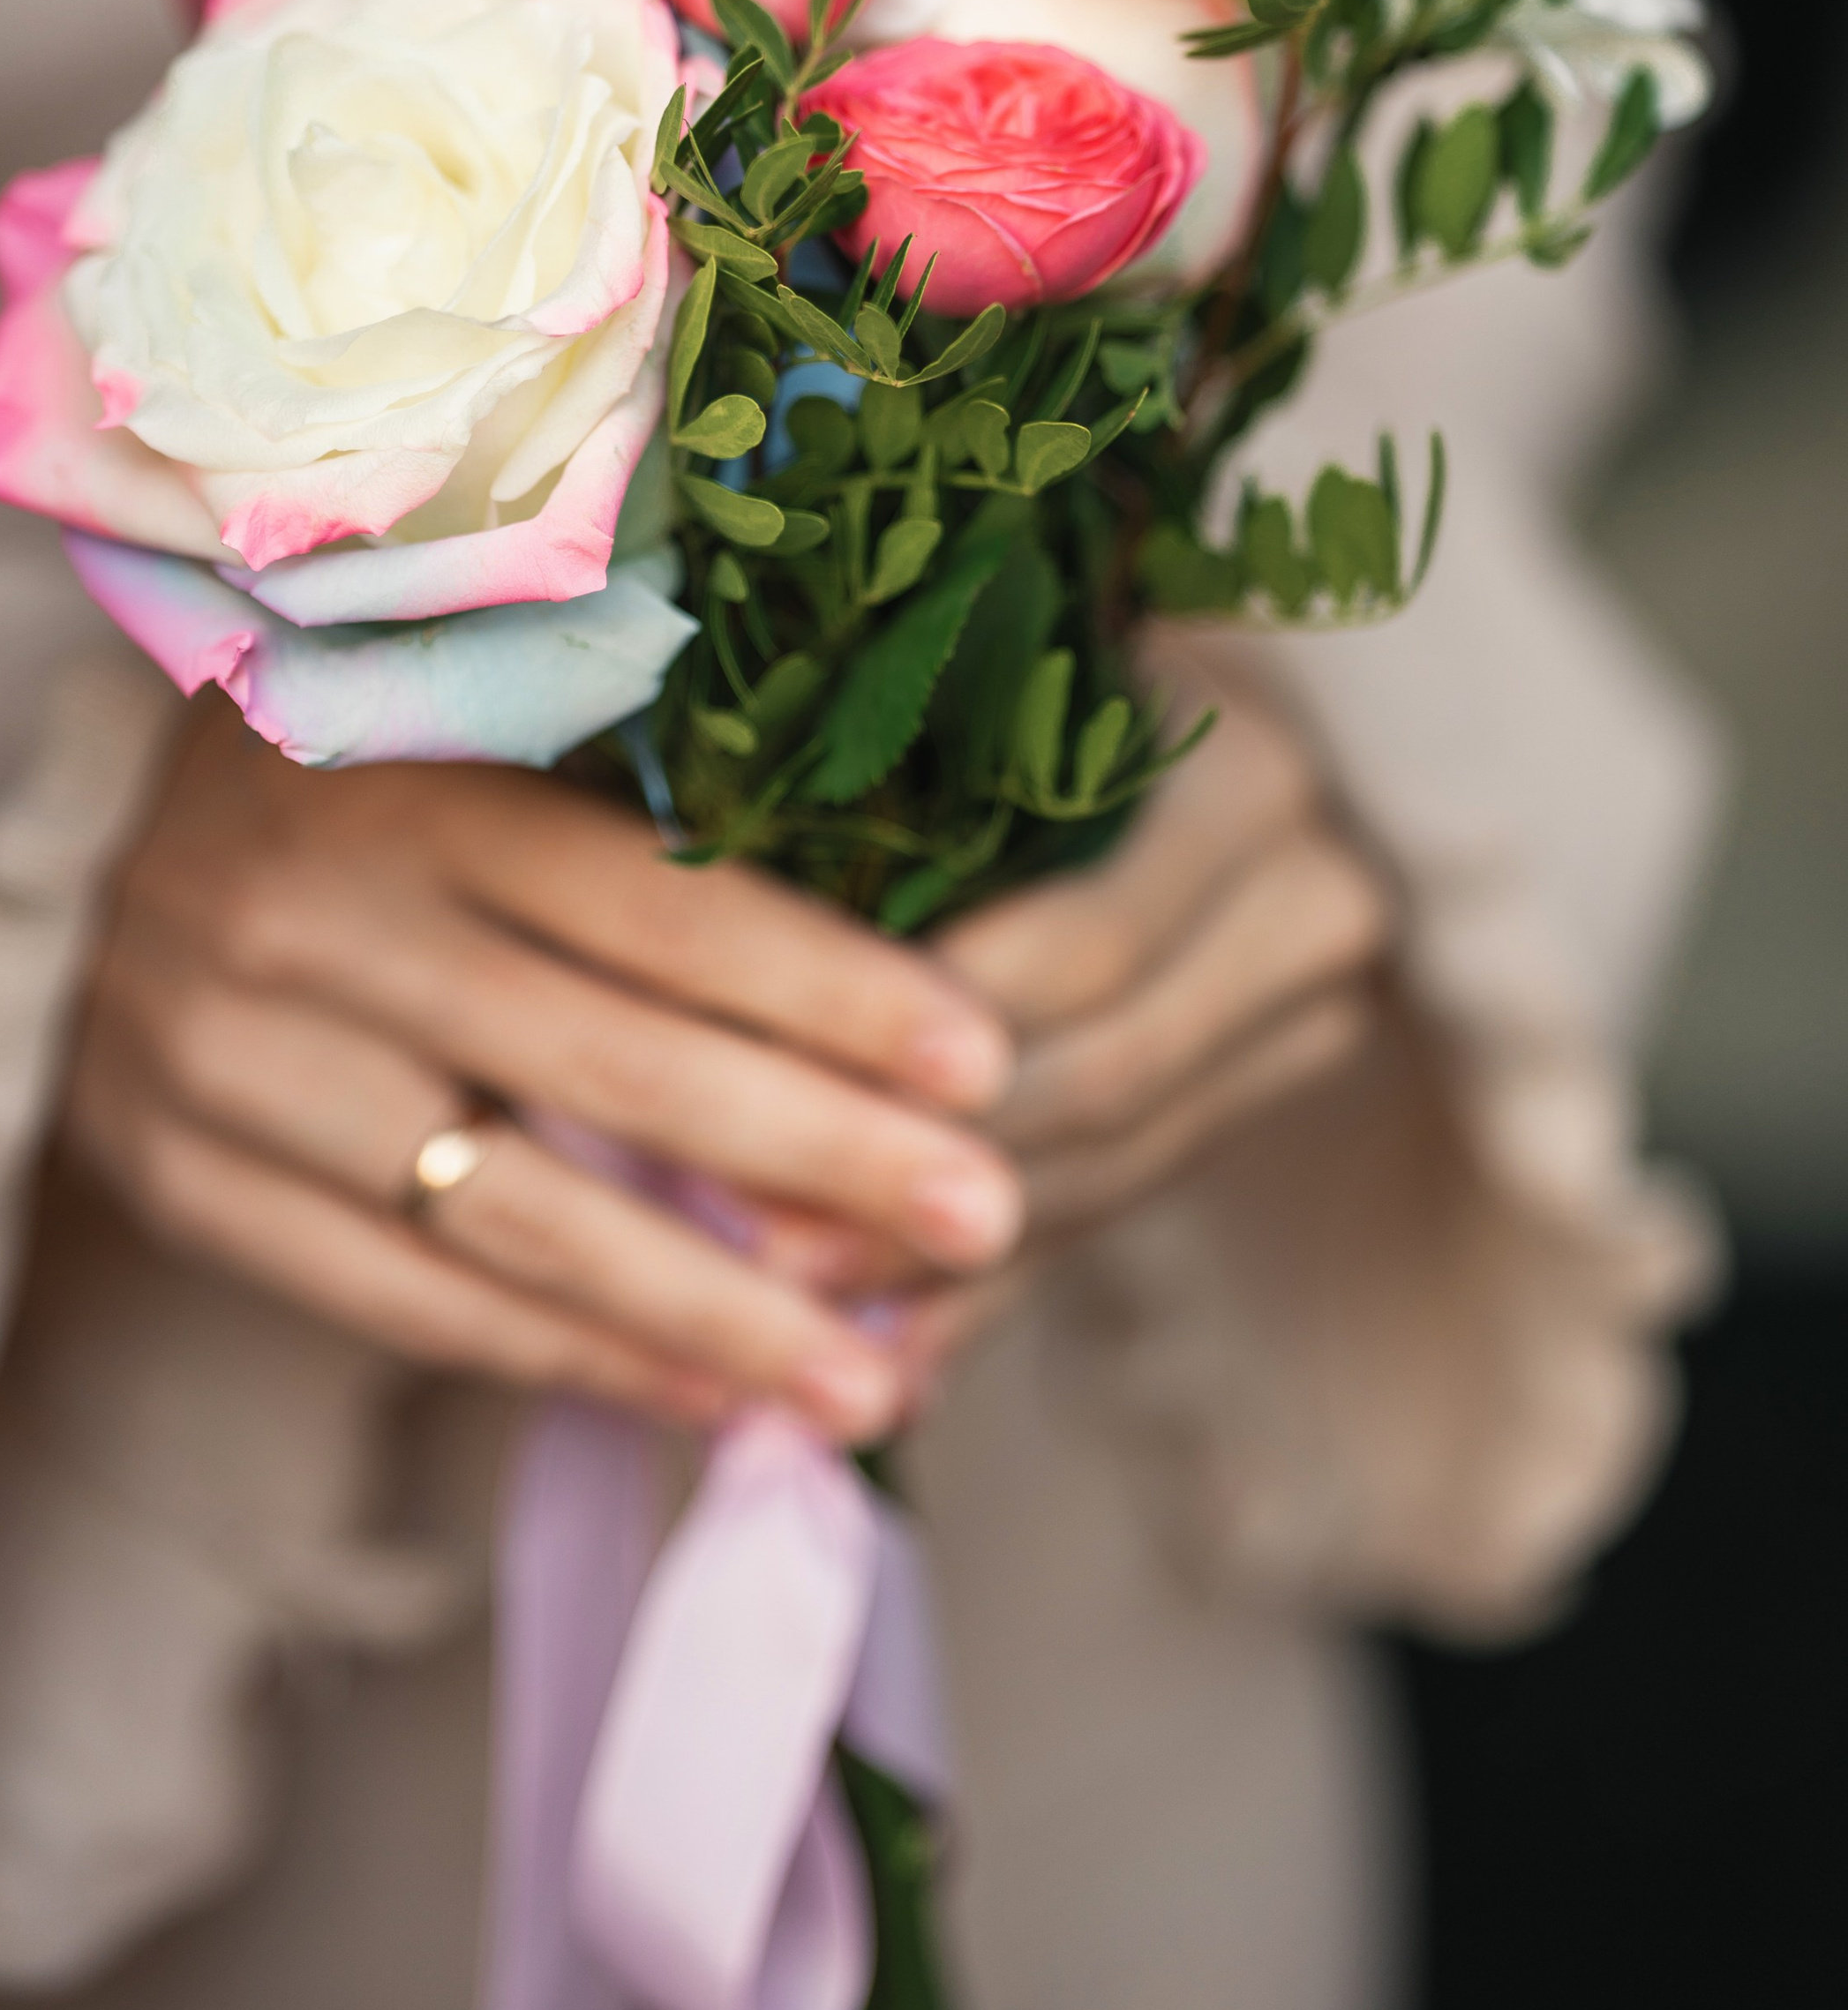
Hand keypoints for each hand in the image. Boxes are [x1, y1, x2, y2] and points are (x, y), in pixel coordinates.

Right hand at [64, 705, 1022, 1444]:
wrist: (38, 850)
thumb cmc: (318, 773)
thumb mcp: (440, 730)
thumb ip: (614, 804)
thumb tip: (879, 910)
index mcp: (411, 790)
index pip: (652, 904)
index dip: (823, 986)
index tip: (984, 1056)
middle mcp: (328, 932)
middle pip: (608, 1068)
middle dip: (817, 1157)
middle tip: (992, 1213)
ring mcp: (250, 1074)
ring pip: (518, 1219)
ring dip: (713, 1315)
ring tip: (878, 1385)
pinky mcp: (201, 1190)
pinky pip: (411, 1301)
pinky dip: (571, 1361)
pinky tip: (710, 1404)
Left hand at [758, 664, 1386, 1395]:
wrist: (1184, 701)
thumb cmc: (1013, 650)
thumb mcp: (977, 672)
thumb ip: (886, 769)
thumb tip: (694, 874)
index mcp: (1245, 775)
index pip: (1084, 941)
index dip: (920, 1026)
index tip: (759, 1080)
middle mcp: (1316, 895)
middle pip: (1107, 1073)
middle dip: (921, 1170)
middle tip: (760, 1247)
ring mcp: (1315, 1005)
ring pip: (1118, 1165)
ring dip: (950, 1258)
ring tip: (791, 1313)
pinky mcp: (1270, 1086)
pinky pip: (1123, 1203)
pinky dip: (996, 1285)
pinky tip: (886, 1359)